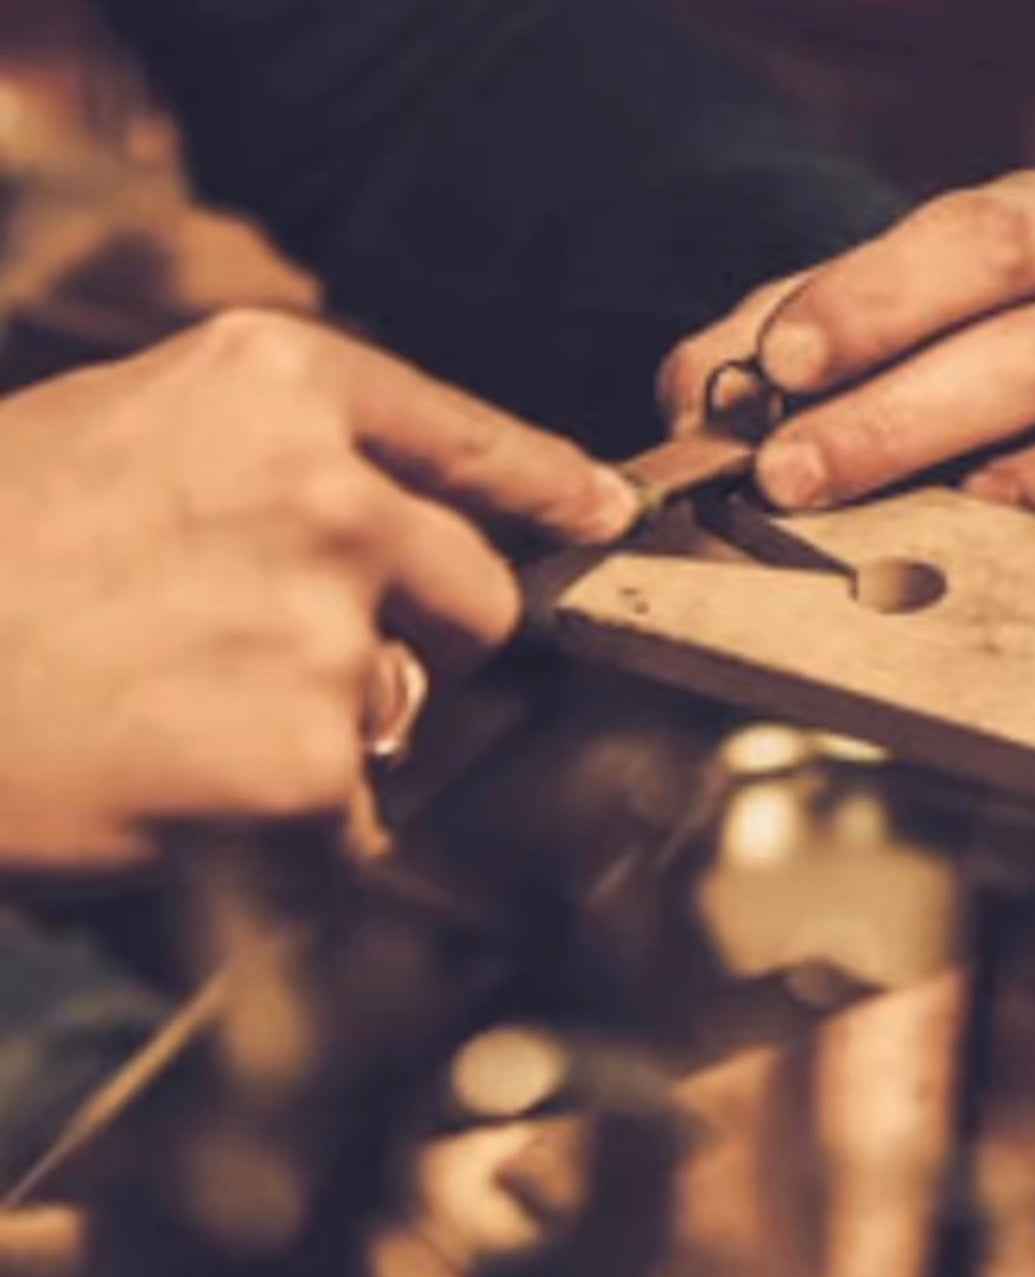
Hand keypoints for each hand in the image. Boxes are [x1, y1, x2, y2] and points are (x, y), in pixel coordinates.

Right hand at [0, 310, 637, 866]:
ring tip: (193, 718)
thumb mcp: (125, 436)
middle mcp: (328, 495)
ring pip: (408, 712)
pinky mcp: (307, 762)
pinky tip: (184, 789)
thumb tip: (391, 523)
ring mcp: (326, 630)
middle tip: (295, 657)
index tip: (602, 517)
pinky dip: (294, 824)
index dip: (546, 483)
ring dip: (335, 730)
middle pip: (476, 596)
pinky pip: (354, 814)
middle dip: (422, 639)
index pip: (466, 436)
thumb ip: (274, 463)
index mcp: (277, 387)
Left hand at [658, 169, 1034, 572]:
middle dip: (900, 418)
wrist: (1004, 442)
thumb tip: (695, 412)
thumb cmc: (902, 377)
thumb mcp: (821, 345)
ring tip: (948, 515)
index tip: (783, 360)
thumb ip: (749, 359)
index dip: (878, 297)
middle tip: (791, 476)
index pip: (979, 240)